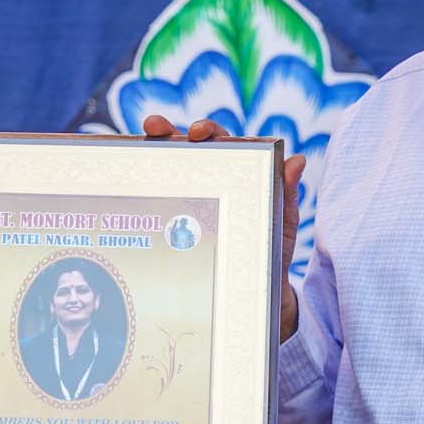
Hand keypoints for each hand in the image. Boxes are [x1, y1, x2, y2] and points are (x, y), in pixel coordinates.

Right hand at [142, 114, 306, 338]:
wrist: (256, 296)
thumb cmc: (272, 254)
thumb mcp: (281, 224)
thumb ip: (286, 193)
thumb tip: (297, 160)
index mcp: (237, 175)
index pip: (223, 144)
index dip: (209, 132)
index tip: (197, 132)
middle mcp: (211, 183)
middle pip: (187, 149)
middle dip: (168, 132)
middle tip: (156, 128)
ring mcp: (191, 203)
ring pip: (167, 170)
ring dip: (150, 151)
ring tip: (141, 141)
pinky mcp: (175, 225)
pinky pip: (157, 203)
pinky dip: (141, 189)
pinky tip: (127, 185)